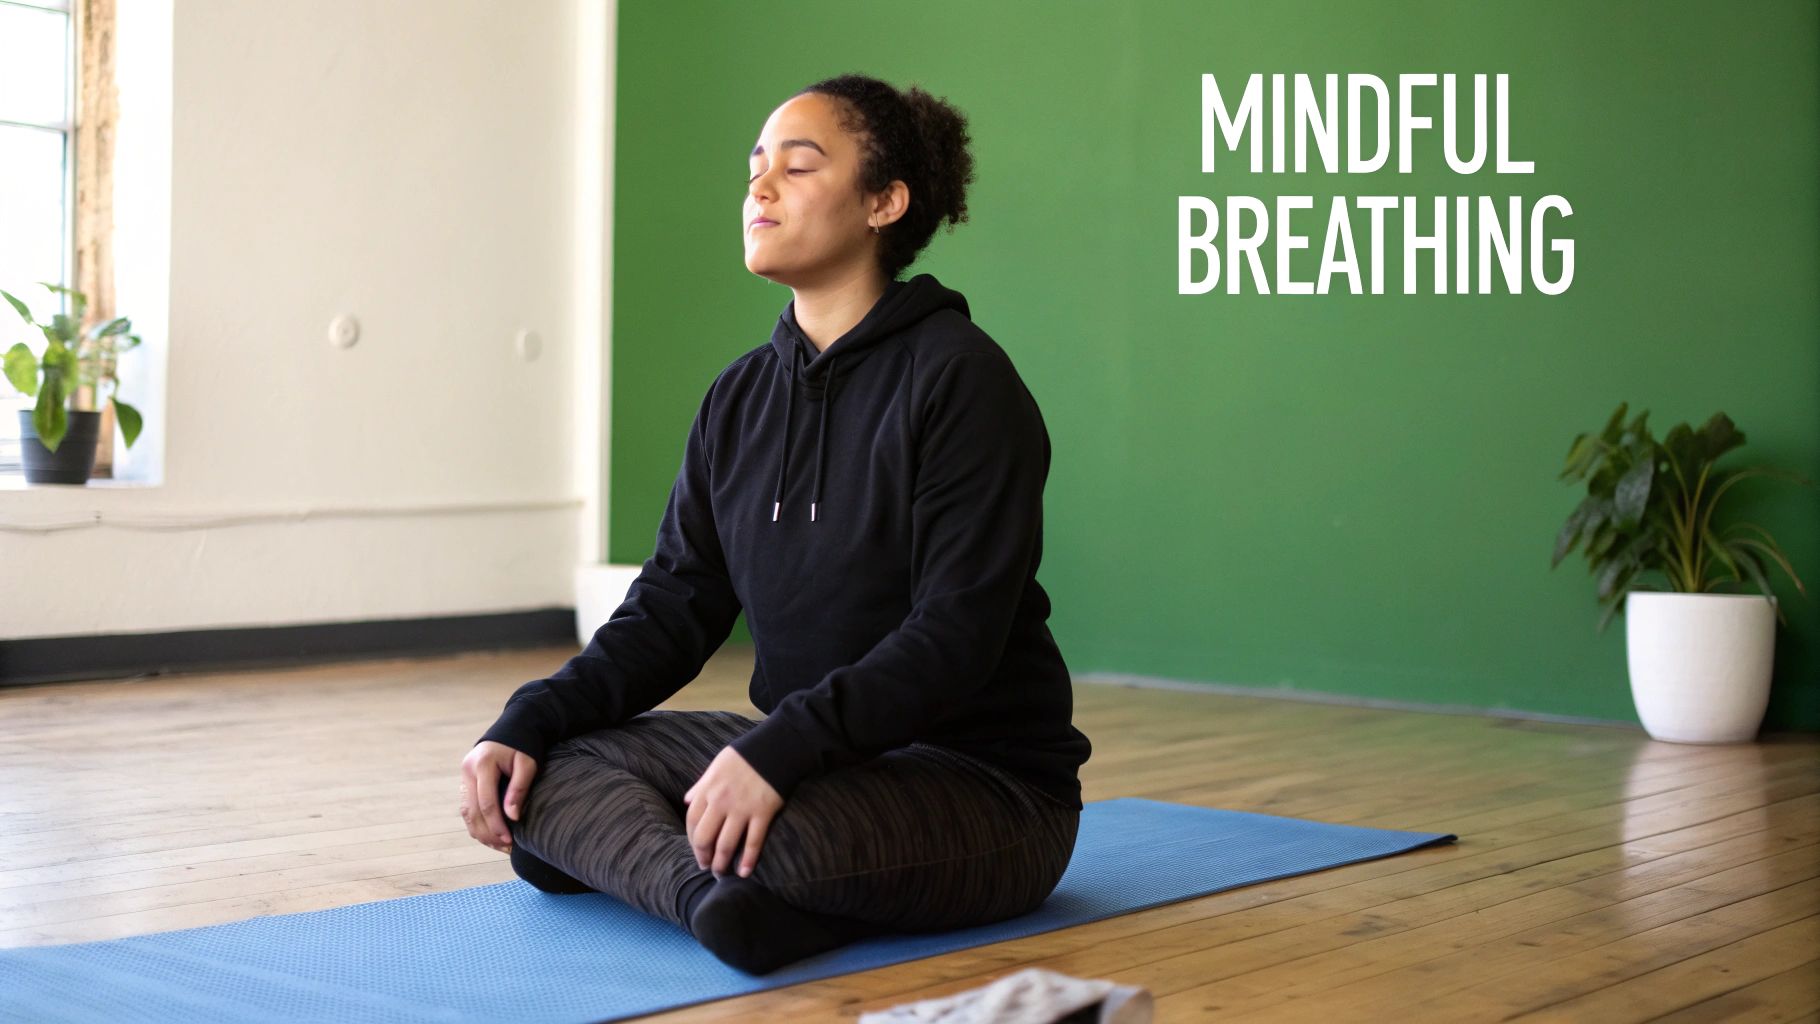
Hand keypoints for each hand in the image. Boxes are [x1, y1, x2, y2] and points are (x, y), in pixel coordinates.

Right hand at [461, 740, 538, 853]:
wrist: (514, 727)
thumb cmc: (525, 745)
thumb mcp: (527, 762)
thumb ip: (519, 788)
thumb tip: (512, 817)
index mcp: (482, 764)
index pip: (486, 802)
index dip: (496, 824)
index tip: (509, 840)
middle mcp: (467, 770)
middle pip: (471, 811)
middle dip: (488, 833)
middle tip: (505, 847)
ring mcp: (464, 776)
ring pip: (466, 812)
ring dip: (480, 832)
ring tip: (499, 846)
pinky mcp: (466, 782)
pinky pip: (467, 808)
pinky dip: (477, 824)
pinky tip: (491, 835)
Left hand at [683, 746, 782, 877]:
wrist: (776, 748)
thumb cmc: (745, 755)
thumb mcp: (717, 765)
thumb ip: (701, 785)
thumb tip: (687, 801)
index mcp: (709, 789)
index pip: (692, 821)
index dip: (691, 839)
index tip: (696, 849)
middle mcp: (722, 802)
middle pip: (705, 838)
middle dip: (703, 856)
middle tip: (706, 866)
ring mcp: (742, 809)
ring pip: (726, 845)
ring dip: (721, 864)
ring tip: (721, 873)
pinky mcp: (763, 814)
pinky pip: (753, 842)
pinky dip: (748, 860)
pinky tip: (744, 872)